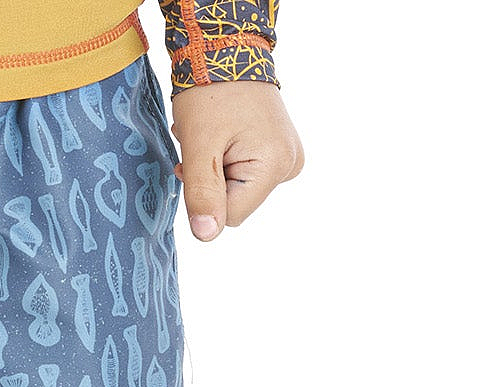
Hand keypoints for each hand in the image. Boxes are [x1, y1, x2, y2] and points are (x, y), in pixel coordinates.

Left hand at [170, 81, 303, 241]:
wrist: (226, 50)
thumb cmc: (211, 92)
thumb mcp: (199, 147)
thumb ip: (202, 195)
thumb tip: (207, 236)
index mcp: (275, 166)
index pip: (230, 216)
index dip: (205, 195)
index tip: (198, 161)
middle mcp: (290, 165)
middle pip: (236, 203)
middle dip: (212, 181)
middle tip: (204, 145)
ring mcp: (288, 157)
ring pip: (238, 190)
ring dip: (216, 169)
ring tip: (213, 136)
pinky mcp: (280, 151)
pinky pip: (245, 174)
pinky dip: (226, 160)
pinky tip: (222, 136)